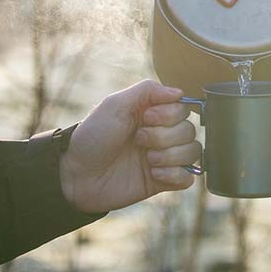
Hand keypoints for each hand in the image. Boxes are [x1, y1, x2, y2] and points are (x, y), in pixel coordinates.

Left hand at [59, 80, 199, 212]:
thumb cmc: (93, 136)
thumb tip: (180, 93)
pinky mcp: (162, 181)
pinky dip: (175, 175)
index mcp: (152, 113)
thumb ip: (147, 91)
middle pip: (189, 130)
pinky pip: (188, 178)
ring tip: (148, 159)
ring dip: (171, 155)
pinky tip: (154, 174)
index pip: (183, 109)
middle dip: (165, 137)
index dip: (169, 115)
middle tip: (139, 140)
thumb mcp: (115, 104)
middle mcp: (161, 133)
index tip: (146, 118)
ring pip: (193, 152)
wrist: (76, 175)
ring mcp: (163, 157)